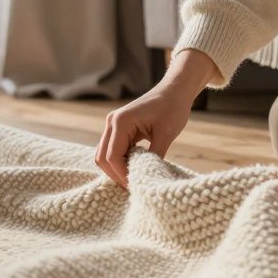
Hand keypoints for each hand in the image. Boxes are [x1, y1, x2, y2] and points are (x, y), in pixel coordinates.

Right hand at [96, 49, 217, 186]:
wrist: (175, 90)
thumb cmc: (172, 109)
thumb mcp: (166, 135)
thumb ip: (154, 156)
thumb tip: (147, 178)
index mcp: (121, 122)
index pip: (112, 157)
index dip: (121, 175)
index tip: (136, 186)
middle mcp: (112, 123)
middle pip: (102, 158)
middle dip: (115, 175)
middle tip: (133, 187)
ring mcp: (113, 124)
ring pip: (104, 155)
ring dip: (116, 169)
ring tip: (135, 179)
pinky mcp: (119, 128)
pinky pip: (113, 149)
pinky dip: (121, 161)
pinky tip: (135, 168)